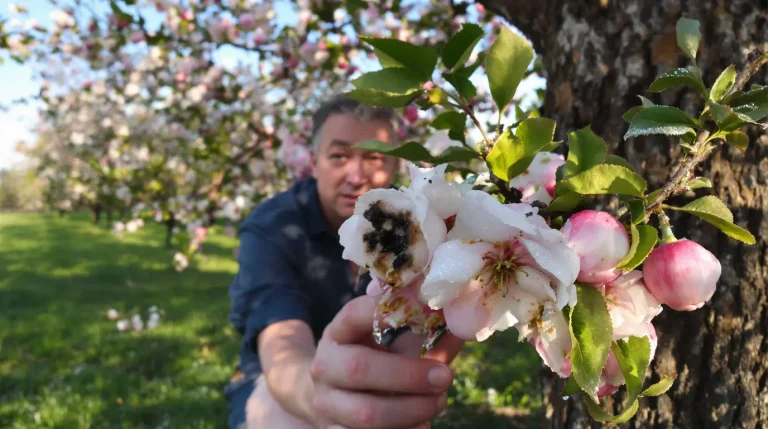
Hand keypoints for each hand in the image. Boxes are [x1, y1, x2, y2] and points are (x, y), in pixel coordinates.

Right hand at [309, 295, 452, 428]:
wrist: (335, 398)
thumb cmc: (373, 362)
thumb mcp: (391, 344)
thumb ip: (425, 334)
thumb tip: (465, 322)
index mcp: (338, 334)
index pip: (354, 315)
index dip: (383, 312)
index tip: (421, 308)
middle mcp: (325, 366)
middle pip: (359, 369)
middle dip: (408, 375)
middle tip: (446, 376)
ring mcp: (326, 403)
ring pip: (367, 414)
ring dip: (412, 410)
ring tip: (439, 402)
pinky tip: (421, 424)